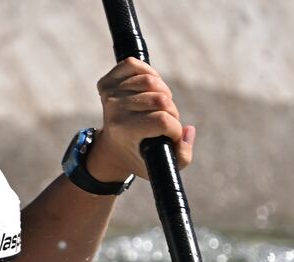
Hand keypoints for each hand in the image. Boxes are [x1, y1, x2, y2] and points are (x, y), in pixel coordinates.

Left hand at [89, 58, 195, 182]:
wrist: (111, 149)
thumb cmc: (141, 155)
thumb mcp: (161, 165)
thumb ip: (182, 156)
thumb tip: (188, 130)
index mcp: (124, 131)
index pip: (162, 119)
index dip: (174, 128)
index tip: (170, 136)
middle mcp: (114, 111)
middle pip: (160, 98)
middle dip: (172, 111)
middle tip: (165, 120)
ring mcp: (108, 96)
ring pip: (151, 80)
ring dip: (163, 92)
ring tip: (158, 105)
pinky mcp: (105, 83)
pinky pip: (133, 64)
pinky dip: (147, 72)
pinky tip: (148, 87)